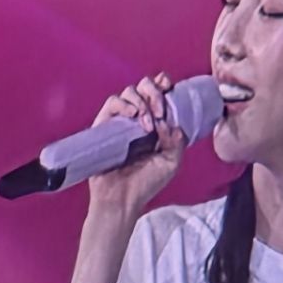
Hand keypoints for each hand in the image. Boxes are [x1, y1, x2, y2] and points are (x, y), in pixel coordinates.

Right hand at [81, 73, 192, 225]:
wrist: (122, 199)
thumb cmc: (146, 184)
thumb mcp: (171, 162)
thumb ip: (177, 141)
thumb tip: (170, 121)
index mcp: (156, 122)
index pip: (160, 92)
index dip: (164, 84)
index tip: (170, 89)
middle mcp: (139, 117)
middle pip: (145, 86)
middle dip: (155, 93)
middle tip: (160, 112)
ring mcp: (121, 120)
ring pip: (130, 91)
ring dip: (143, 102)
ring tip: (147, 124)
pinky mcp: (104, 125)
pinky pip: (112, 102)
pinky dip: (124, 104)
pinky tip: (133, 116)